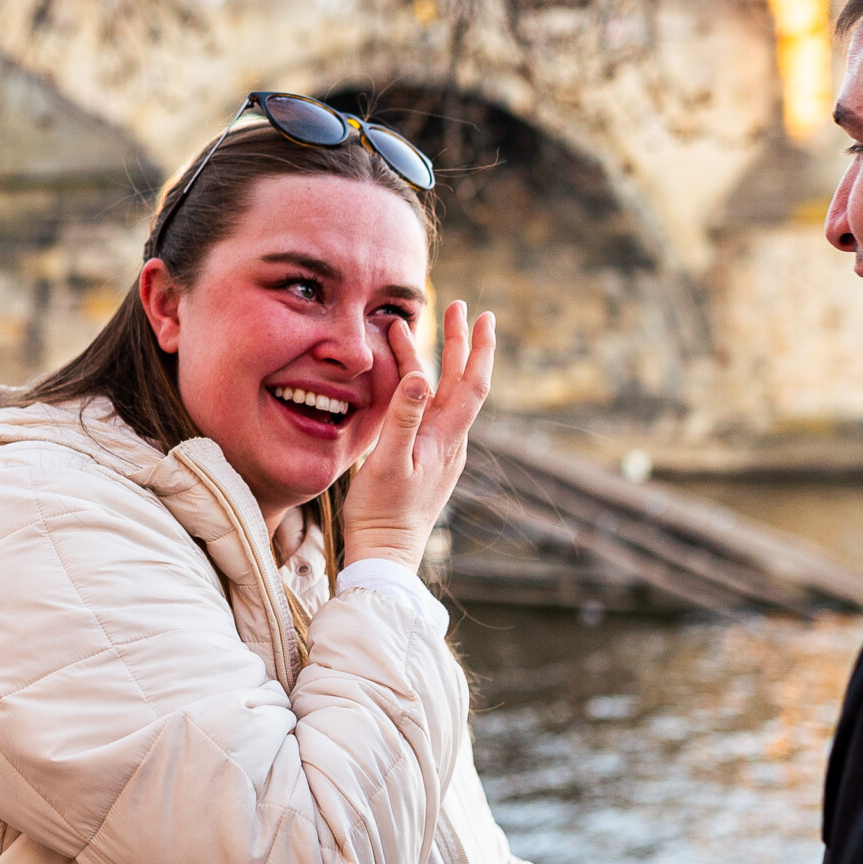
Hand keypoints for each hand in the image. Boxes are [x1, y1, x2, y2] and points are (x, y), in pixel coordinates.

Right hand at [341, 300, 494, 567]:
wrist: (386, 556)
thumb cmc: (382, 512)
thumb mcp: (387, 463)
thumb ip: (403, 419)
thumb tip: (421, 376)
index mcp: (445, 438)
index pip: (471, 384)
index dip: (477, 348)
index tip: (480, 315)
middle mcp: (450, 442)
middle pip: (461, 383)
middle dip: (461, 343)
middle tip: (460, 307)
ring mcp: (440, 452)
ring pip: (445, 396)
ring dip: (441, 362)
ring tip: (426, 333)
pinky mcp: (427, 461)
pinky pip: (432, 411)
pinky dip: (427, 386)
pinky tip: (417, 382)